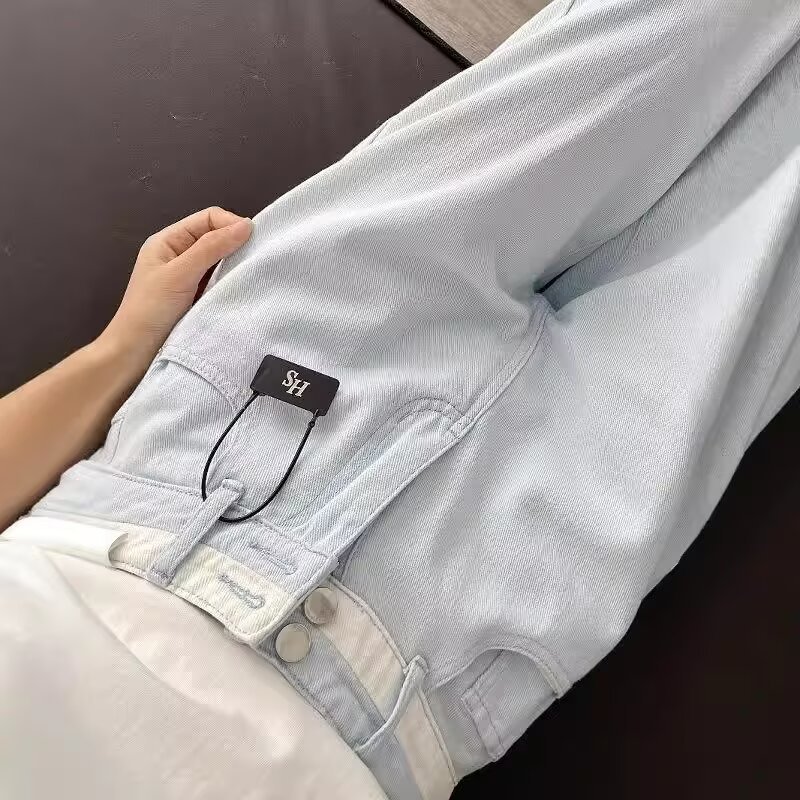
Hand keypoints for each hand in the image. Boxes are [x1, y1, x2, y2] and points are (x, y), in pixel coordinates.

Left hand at [99, 207, 252, 370]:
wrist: (135, 355)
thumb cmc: (149, 312)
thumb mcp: (180, 274)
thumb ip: (211, 248)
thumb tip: (245, 225)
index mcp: (169, 241)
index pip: (208, 218)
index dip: (231, 224)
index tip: (253, 240)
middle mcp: (180, 255)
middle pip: (216, 237)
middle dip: (236, 244)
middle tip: (256, 259)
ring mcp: (189, 277)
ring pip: (221, 261)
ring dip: (235, 266)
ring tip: (250, 275)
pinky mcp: (197, 298)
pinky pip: (220, 283)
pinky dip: (231, 284)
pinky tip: (240, 291)